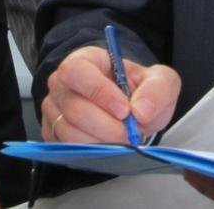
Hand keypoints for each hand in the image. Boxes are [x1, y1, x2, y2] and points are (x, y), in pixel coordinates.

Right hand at [40, 44, 179, 143]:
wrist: (130, 108)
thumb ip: (157, 89)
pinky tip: (109, 145)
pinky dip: (93, 153)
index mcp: (84, 60)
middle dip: (108, 127)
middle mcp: (62, 83)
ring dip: (102, 142)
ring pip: (70, 132)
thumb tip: (141, 111)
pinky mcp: (53, 133)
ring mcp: (54, 109)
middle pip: (74, 108)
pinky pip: (68, 149)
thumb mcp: (160, 81)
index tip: (125, 110)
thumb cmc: (138, 89)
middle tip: (131, 133)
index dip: (99, 92)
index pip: (77, 72)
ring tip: (123, 139)